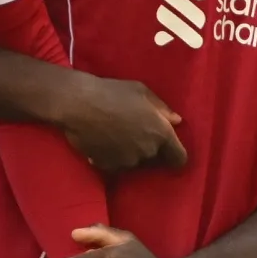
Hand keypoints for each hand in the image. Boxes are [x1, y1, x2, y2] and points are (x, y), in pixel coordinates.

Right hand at [51, 72, 184, 171]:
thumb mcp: (141, 91)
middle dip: (149, 150)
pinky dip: (112, 157)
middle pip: (155, 160)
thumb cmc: (112, 92)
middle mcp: (147, 152)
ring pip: (134, 162)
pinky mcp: (107, 166)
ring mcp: (127, 162)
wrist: (77, 104)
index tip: (169, 150)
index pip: (179, 158)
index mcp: (161, 134)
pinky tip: (102, 142)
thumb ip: (162, 108)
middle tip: (135, 133)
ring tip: (115, 136)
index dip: (175, 155)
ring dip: (130, 153)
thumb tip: (176, 121)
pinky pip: (115, 164)